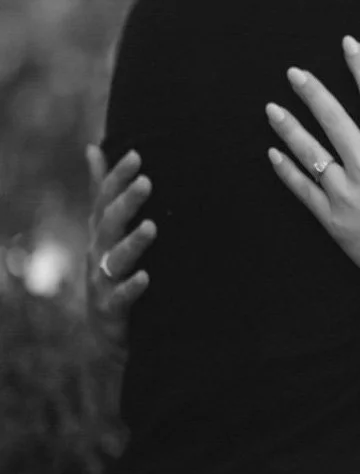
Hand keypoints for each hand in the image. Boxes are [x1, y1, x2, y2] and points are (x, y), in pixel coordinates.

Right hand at [85, 145, 156, 358]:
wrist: (105, 326)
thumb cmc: (109, 267)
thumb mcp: (103, 228)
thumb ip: (101, 189)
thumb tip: (92, 147)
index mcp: (100, 231)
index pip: (105, 198)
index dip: (118, 177)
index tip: (137, 155)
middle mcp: (98, 251)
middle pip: (110, 223)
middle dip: (127, 202)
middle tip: (147, 182)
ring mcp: (102, 280)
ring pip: (115, 259)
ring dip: (133, 243)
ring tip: (151, 227)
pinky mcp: (111, 308)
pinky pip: (120, 297)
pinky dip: (132, 287)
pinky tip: (147, 277)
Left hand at [266, 37, 359, 300]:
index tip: (348, 44)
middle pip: (333, 119)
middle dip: (312, 92)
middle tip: (293, 72)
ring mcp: (346, 193)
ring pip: (310, 153)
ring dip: (289, 128)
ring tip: (271, 108)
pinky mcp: (333, 219)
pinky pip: (303, 190)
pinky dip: (286, 171)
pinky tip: (273, 154)